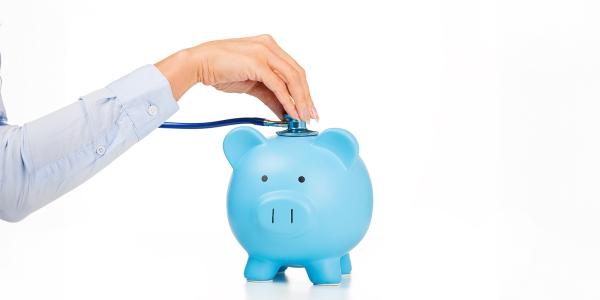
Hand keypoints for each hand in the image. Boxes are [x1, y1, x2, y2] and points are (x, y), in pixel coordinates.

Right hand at [155, 35, 317, 121]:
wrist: (199, 63)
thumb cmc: (220, 71)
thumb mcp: (251, 84)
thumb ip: (269, 95)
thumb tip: (284, 111)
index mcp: (269, 46)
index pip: (294, 70)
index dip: (304, 91)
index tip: (307, 108)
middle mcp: (270, 46)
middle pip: (298, 74)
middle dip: (306, 98)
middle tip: (310, 116)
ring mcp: (264, 52)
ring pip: (292, 79)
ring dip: (300, 101)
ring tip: (302, 118)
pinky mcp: (257, 62)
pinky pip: (278, 85)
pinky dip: (287, 100)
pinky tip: (291, 113)